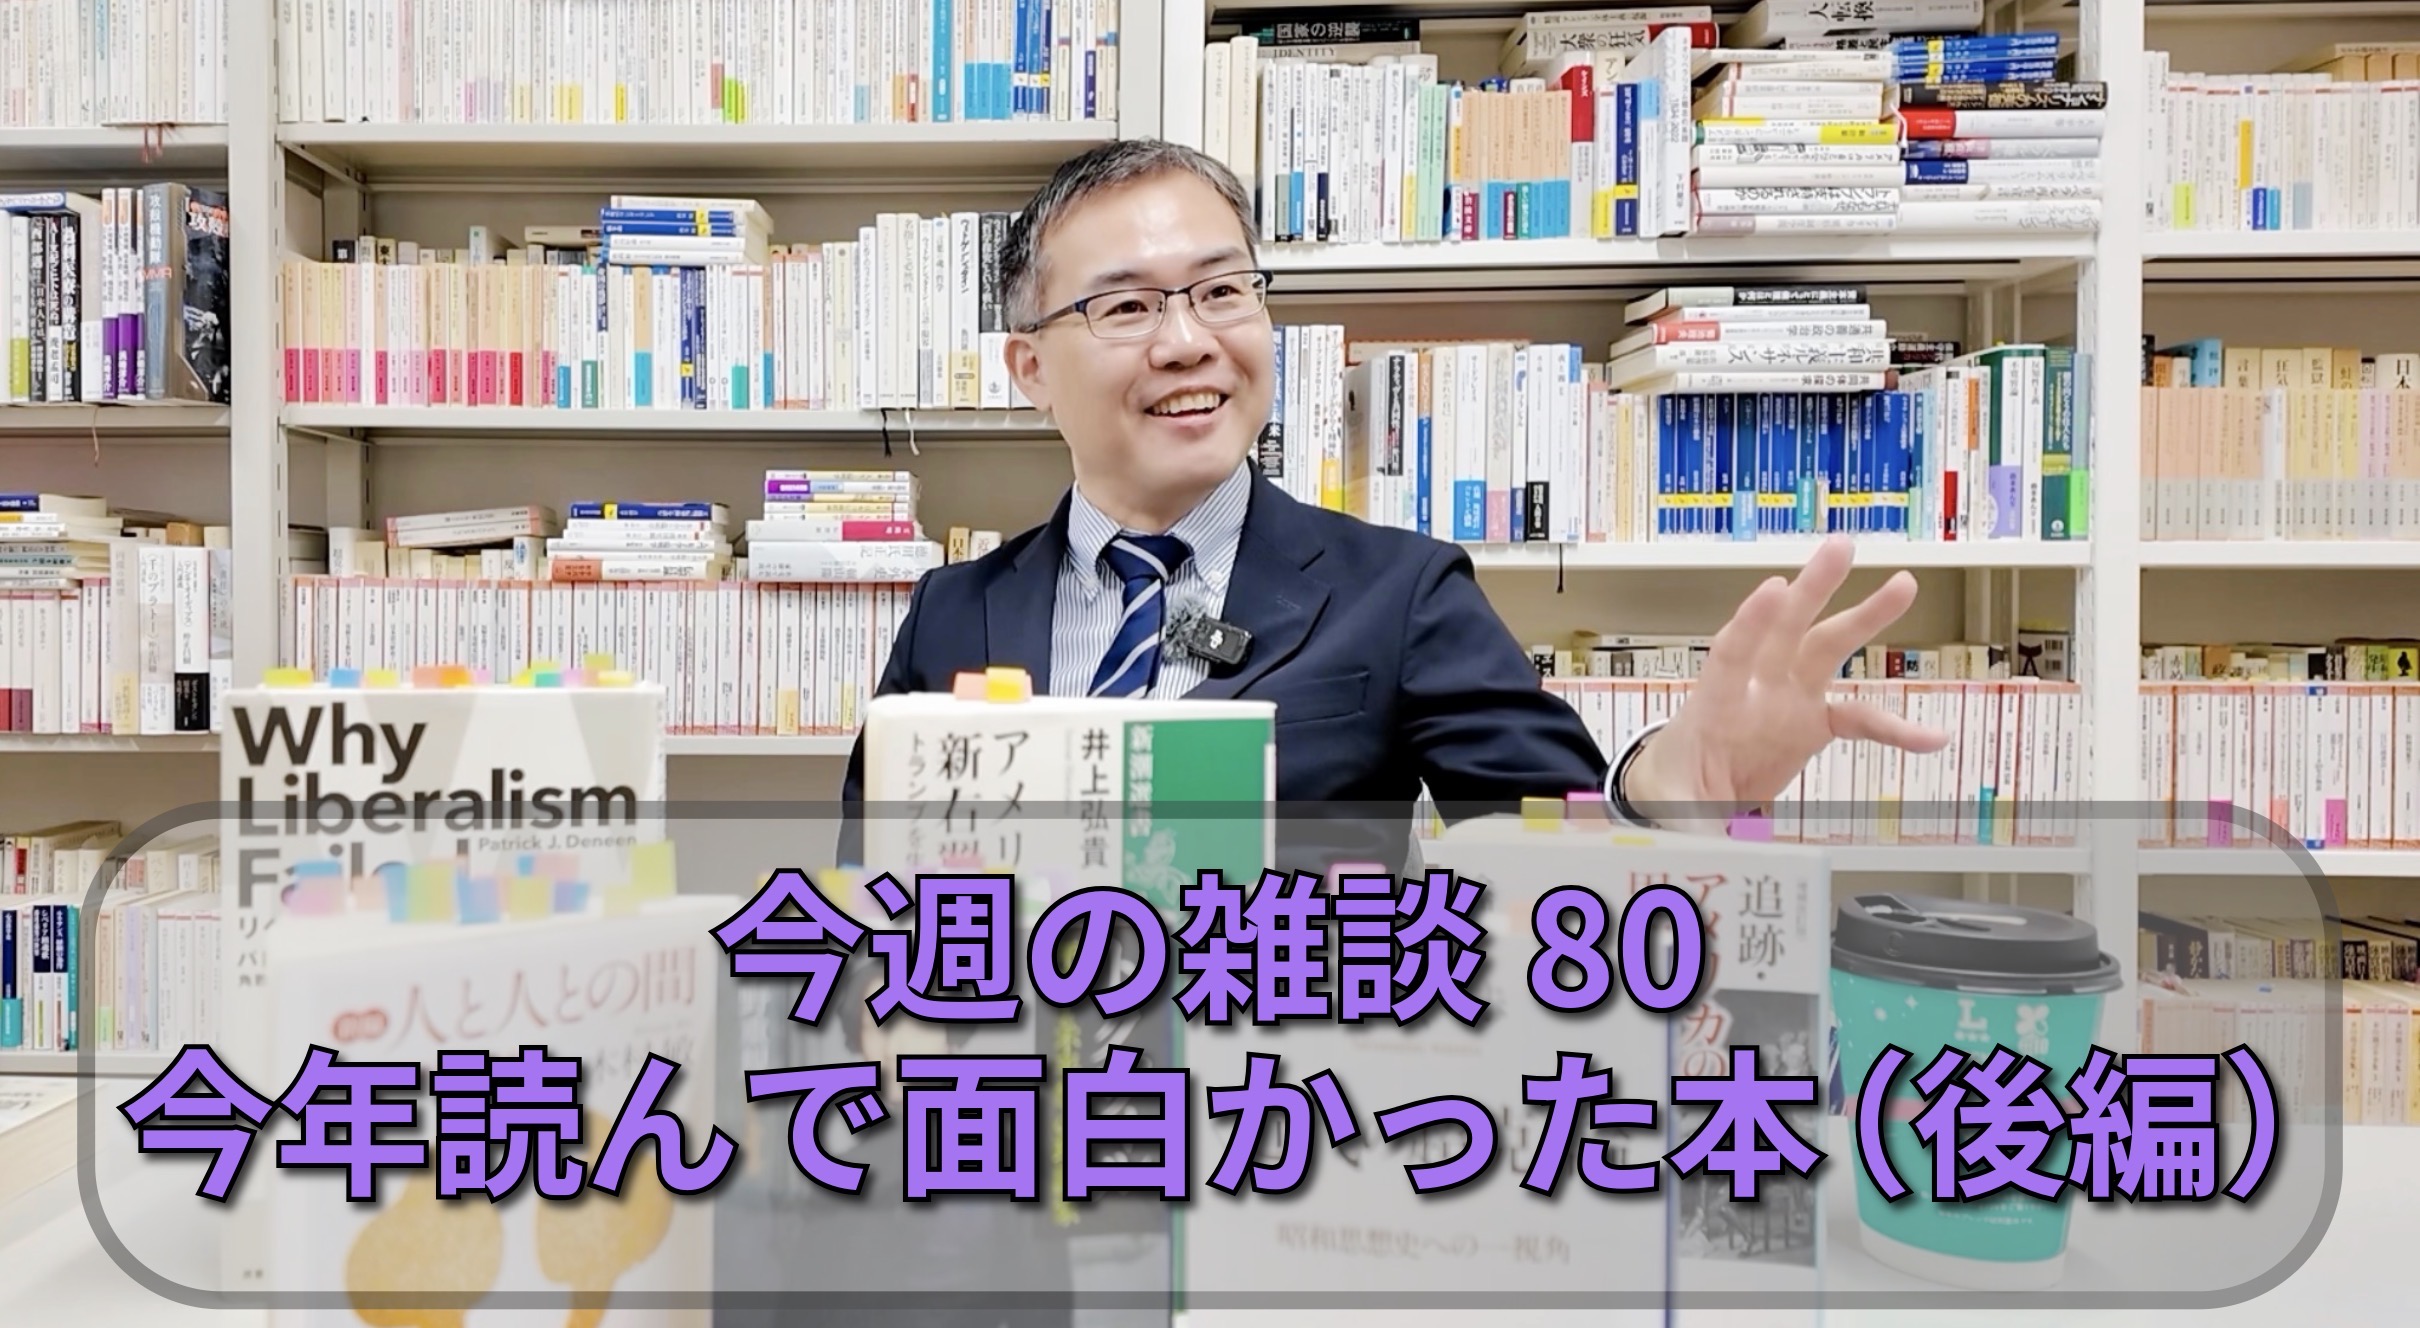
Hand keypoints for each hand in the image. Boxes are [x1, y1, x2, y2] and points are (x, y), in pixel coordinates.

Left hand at [1622, 535, 1950, 828]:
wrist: (1678, 789)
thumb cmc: (1669, 785)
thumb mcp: (1670, 807)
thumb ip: (1689, 822)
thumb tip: (1708, 855)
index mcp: (1713, 707)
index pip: (1730, 656)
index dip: (1750, 625)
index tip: (1772, 589)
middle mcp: (1753, 691)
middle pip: (1782, 631)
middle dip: (1812, 590)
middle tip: (1840, 548)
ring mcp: (1785, 701)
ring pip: (1825, 650)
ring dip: (1863, 618)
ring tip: (1904, 584)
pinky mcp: (1809, 723)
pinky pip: (1858, 718)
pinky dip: (1894, 726)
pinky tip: (1931, 738)